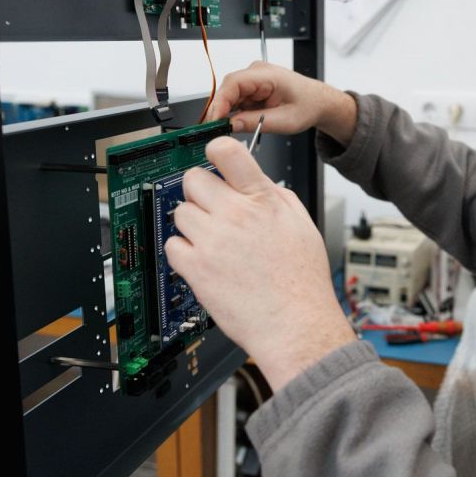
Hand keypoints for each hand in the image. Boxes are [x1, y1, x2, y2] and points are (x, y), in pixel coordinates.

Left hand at [164, 136, 355, 390]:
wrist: (296, 325)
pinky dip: (183, 253)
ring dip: (192, 224)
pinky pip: (172, 245)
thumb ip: (276, 197)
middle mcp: (235, 215)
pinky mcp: (196, 268)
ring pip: (180, 212)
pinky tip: (204, 261)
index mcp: (263, 200)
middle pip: (193, 180)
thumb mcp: (302, 225)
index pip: (226, 152)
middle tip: (211, 209)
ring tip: (212, 241)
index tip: (211, 159)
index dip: (214, 151)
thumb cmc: (303, 283)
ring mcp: (212, 241)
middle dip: (200, 192)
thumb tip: (256, 181)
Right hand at [205, 62, 357, 146]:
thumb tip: (232, 125)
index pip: (233, 83)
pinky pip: (235, 101)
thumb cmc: (308, 105)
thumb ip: (257, 122)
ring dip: (226, 114)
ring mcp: (252, 80)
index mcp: (267, 74)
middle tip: (215, 132)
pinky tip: (235, 125)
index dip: (220, 102)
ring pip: (229, 97)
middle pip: (227, 90)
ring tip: (226, 132)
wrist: (317, 102)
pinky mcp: (251, 89)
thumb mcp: (285, 120)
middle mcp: (256, 73)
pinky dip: (233, 114)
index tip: (214, 120)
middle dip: (220, 111)